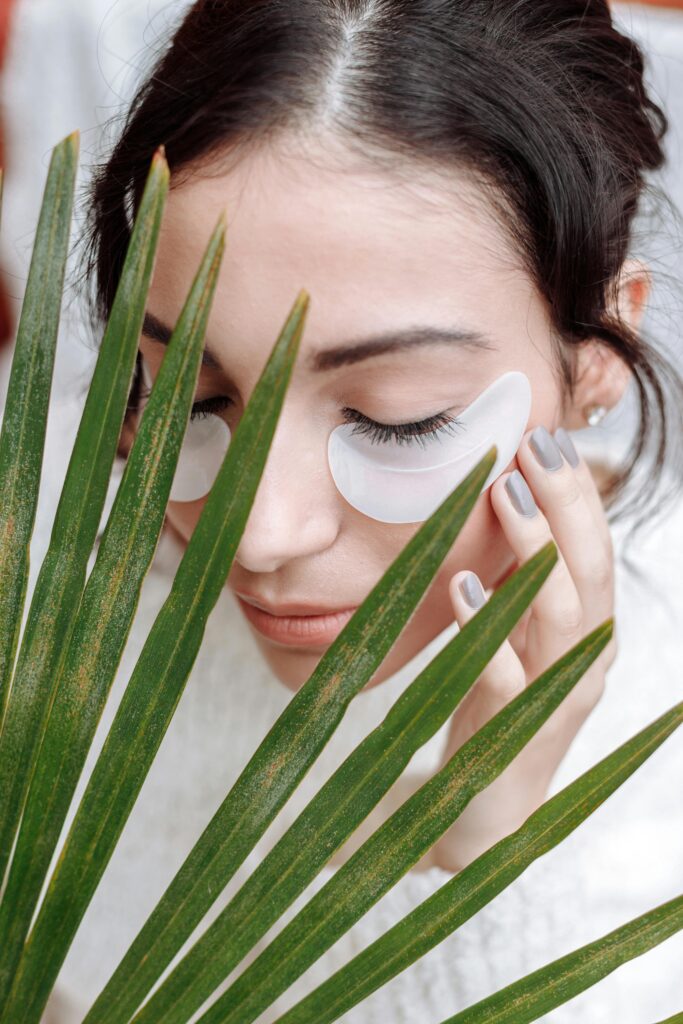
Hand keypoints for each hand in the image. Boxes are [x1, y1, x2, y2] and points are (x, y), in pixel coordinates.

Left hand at [430, 425, 616, 873]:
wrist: (479, 810)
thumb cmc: (497, 706)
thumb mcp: (515, 632)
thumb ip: (519, 578)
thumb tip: (501, 494)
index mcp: (586, 632)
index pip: (593, 552)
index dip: (578, 495)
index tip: (549, 436)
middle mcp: (583, 661)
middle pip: (589, 572)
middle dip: (567, 505)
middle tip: (537, 446)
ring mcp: (555, 700)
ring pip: (562, 616)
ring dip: (537, 550)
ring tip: (505, 494)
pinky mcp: (515, 735)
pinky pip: (510, 677)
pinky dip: (490, 629)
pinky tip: (463, 586)